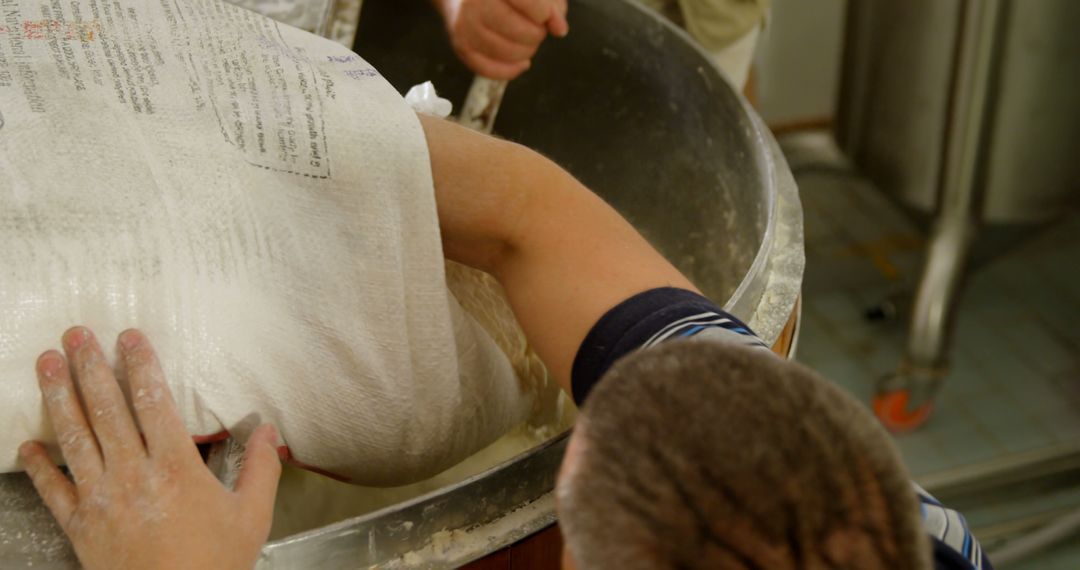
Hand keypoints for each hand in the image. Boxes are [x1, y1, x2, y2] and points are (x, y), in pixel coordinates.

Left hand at [18, 327, 281, 569]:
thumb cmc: (214, 565)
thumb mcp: (252, 517)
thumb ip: (260, 469)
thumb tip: (270, 430)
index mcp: (175, 468)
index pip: (153, 403)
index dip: (140, 365)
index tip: (129, 337)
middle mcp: (133, 475)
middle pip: (106, 409)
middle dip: (89, 367)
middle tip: (76, 334)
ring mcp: (101, 499)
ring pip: (74, 438)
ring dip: (58, 397)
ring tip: (46, 364)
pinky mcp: (80, 526)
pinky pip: (51, 490)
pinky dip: (37, 466)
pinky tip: (26, 446)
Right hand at [437, 0, 568, 79]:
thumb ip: (550, 5)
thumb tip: (559, 29)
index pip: (533, 7)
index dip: (545, 15)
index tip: (544, 14)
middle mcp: (474, 3)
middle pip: (525, 33)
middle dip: (537, 33)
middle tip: (532, 25)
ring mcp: (465, 27)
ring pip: (511, 53)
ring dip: (527, 51)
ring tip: (524, 38)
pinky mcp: (461, 47)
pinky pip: (493, 71)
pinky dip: (512, 69)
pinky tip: (520, 60)